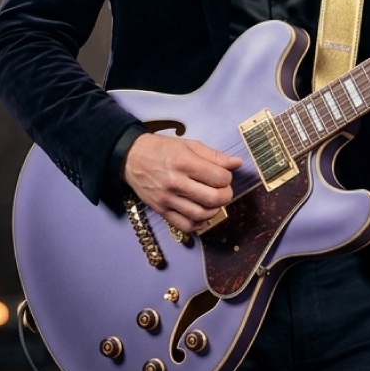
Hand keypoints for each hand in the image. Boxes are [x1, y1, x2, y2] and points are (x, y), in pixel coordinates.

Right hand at [122, 133, 241, 232]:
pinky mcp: (161, 211)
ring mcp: (167, 199)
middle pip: (213, 198)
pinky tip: (201, 213)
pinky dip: (199, 223)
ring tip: (213, 201)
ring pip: (201, 214)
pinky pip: (185, 226)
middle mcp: (175, 182)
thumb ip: (215, 156)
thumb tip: (238, 163)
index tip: (223, 175)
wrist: (131, 158)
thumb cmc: (163, 149)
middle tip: (223, 190)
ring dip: (214, 210)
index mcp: (184, 162)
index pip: (219, 178)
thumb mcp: (190, 145)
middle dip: (226, 195)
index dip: (227, 177)